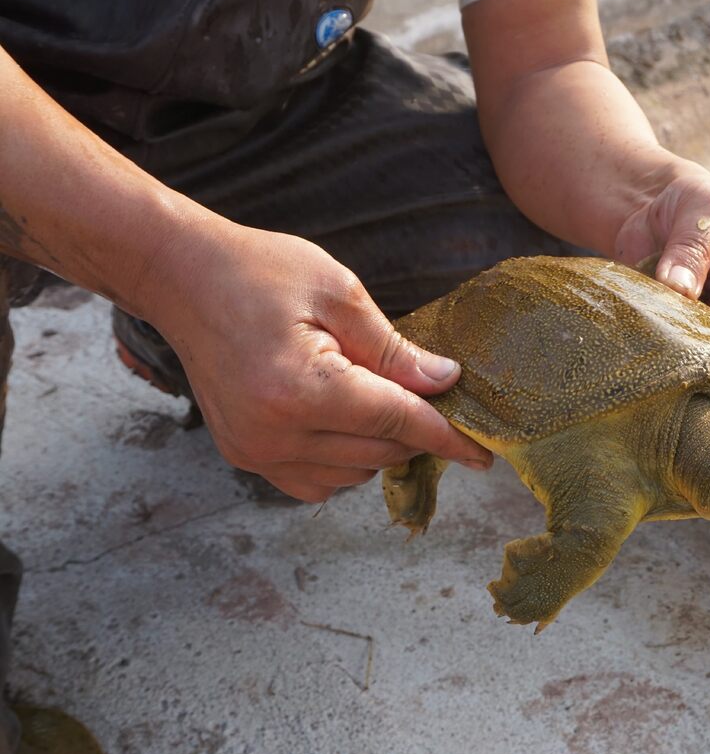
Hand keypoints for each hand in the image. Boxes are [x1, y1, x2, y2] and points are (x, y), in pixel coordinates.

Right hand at [142, 223, 491, 502]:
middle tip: (439, 400)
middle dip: (418, 431)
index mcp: (301, 390)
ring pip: (353, 473)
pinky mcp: (245, 456)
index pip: (398, 423)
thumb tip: (445, 382)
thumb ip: (393, 348)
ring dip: (382, 446)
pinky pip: (316, 482)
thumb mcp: (339, 294)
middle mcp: (275, 434)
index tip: (486, 453)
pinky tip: (347, 422)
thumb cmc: (259, 271)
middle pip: (380, 452)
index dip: (449, 436)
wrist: (180, 277)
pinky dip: (345, 460)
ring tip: (382, 397)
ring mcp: (255, 452)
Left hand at [614, 169, 709, 343]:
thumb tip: (678, 289)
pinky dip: (654, 343)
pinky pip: (672, 350)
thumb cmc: (700, 202)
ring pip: (698, 356)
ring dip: (670, 345)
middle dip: (693, 345)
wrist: (664, 208)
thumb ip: (692, 247)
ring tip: (645, 326)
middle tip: (658, 332)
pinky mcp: (686, 335)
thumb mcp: (703, 209)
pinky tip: (636, 331)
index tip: (687, 337)